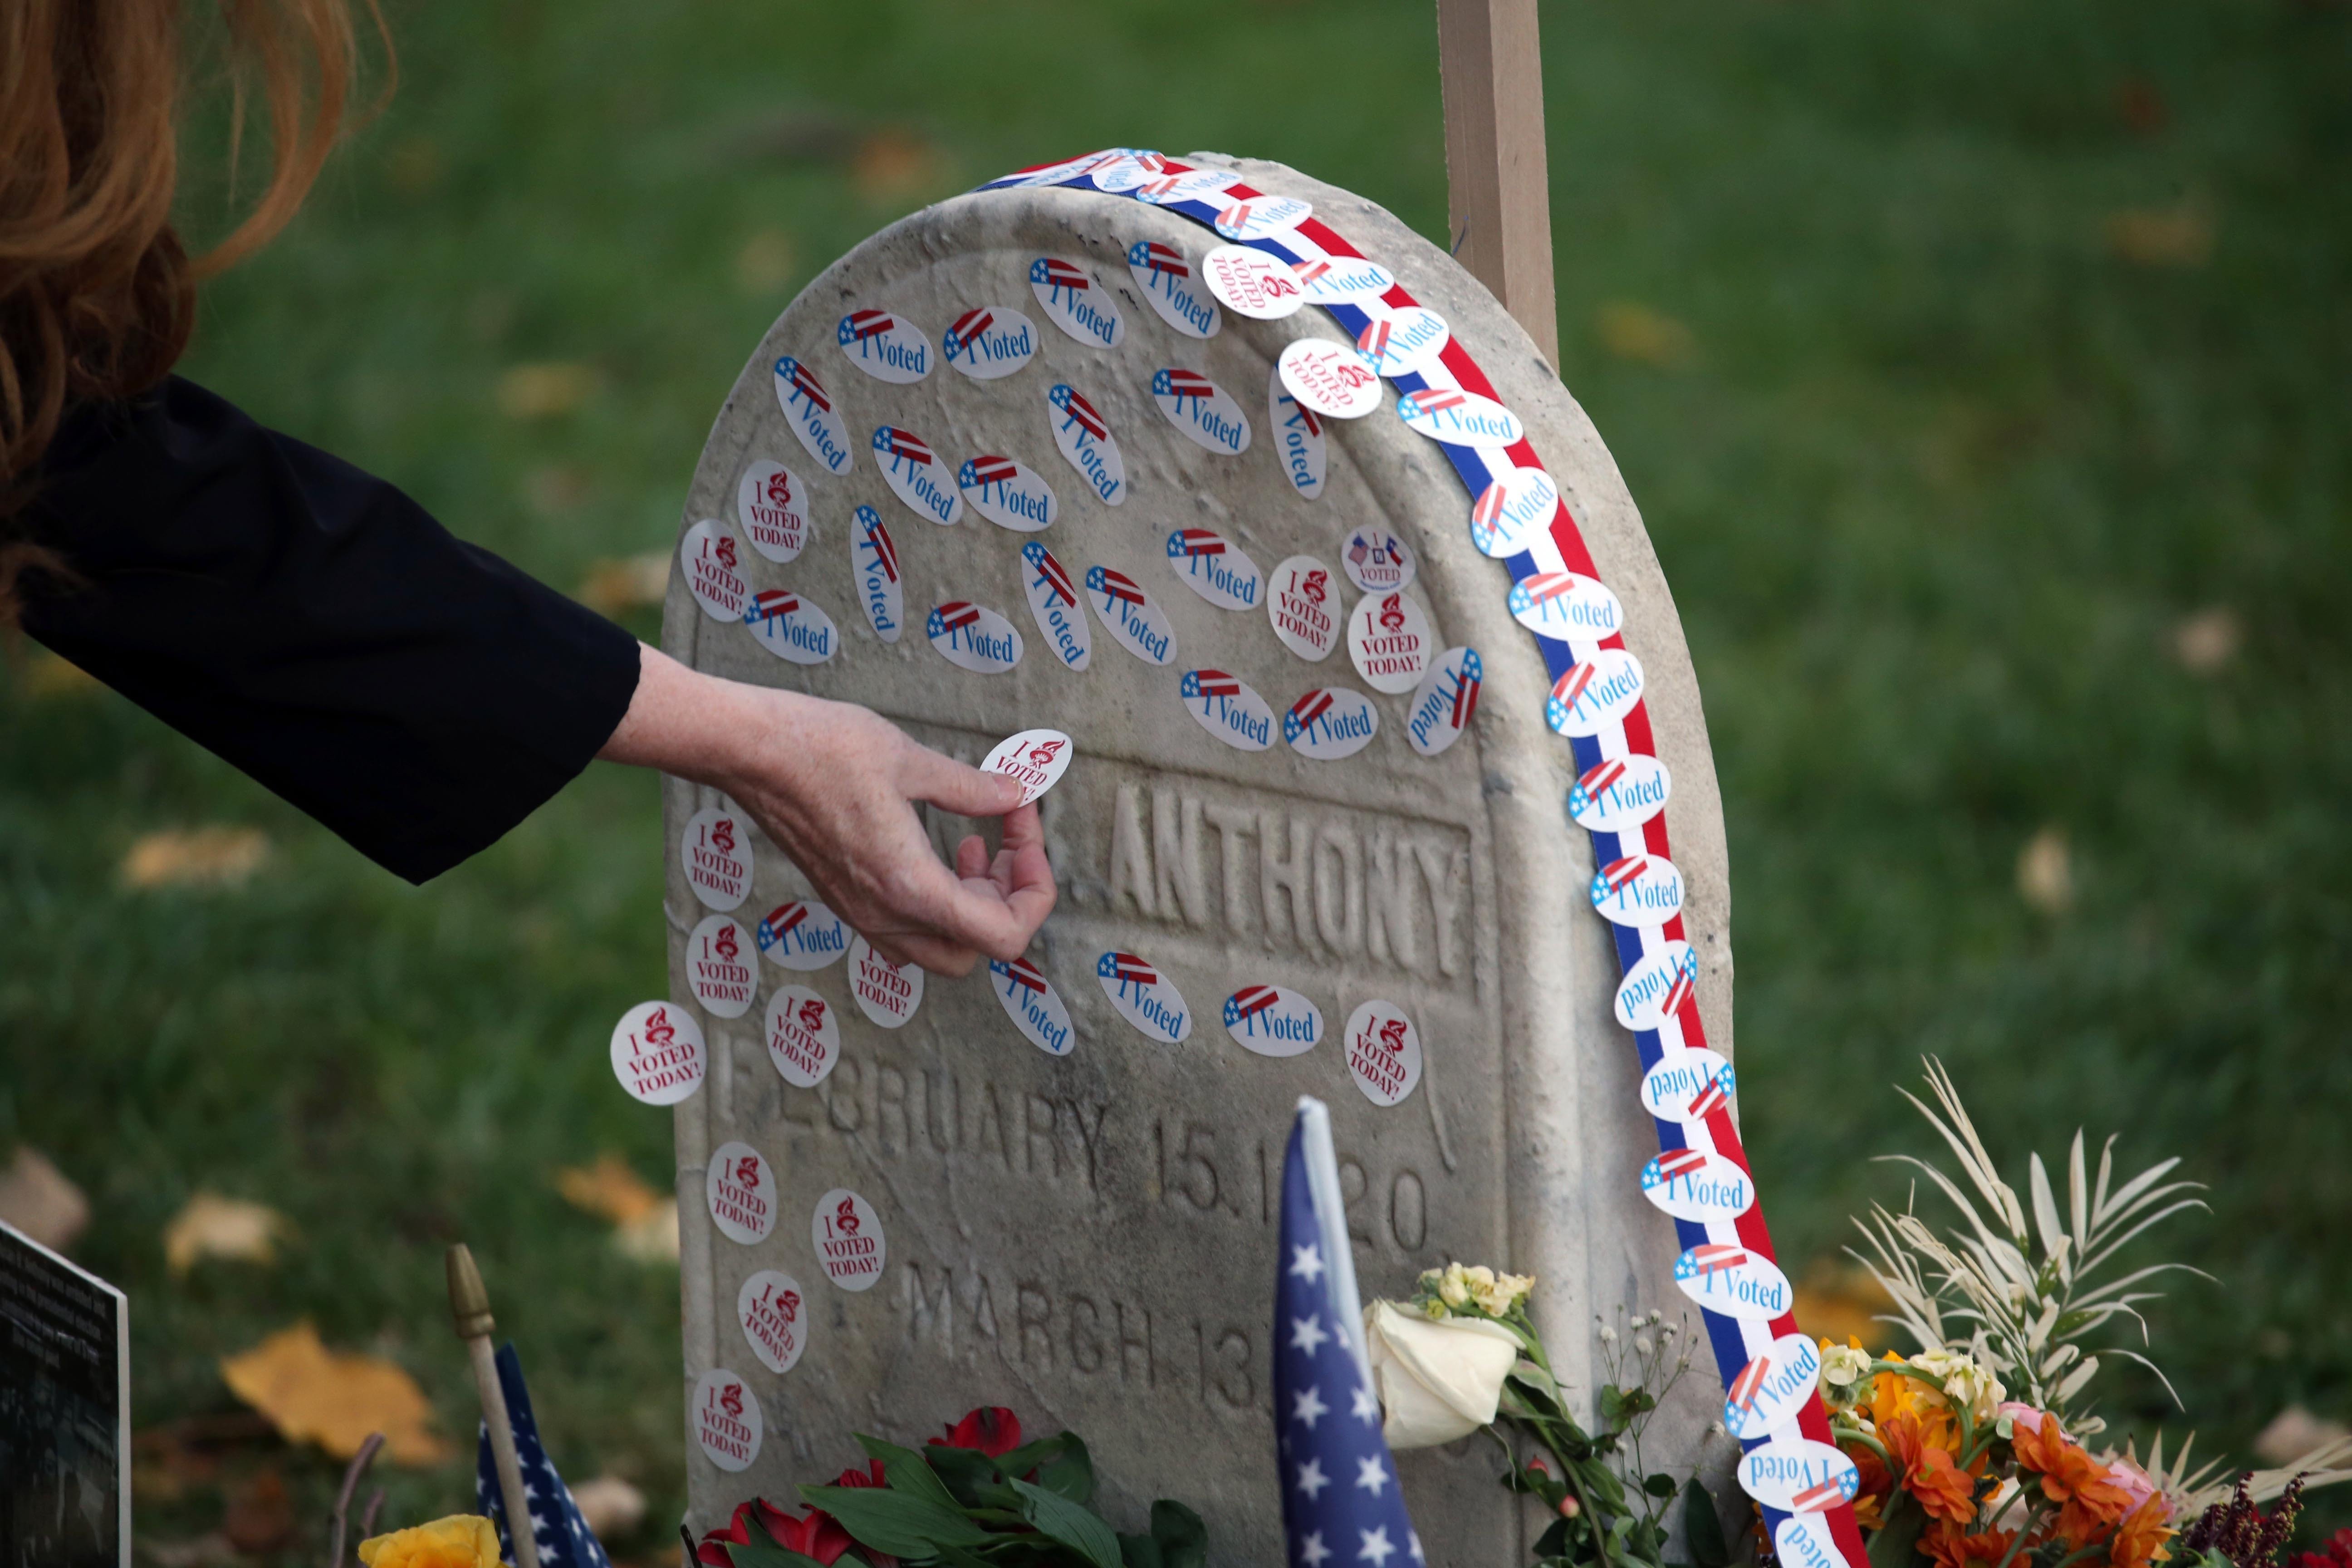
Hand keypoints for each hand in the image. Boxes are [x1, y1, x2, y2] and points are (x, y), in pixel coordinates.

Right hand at [599, 646, 1055, 974]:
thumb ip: (972, 789)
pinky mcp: (845, 899)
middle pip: (976, 951)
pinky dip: (937, 900)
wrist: (747, 751)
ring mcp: (861, 914)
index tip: (1025, 832)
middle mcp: (885, 915)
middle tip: (1009, 842)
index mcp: (910, 888)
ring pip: (941, 946)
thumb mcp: (912, 760)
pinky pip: (907, 928)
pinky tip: (937, 847)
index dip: (1034, 893)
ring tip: (976, 846)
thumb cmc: (821, 750)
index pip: (1004, 936)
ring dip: (972, 905)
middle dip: (1007, 900)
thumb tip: (1016, 795)